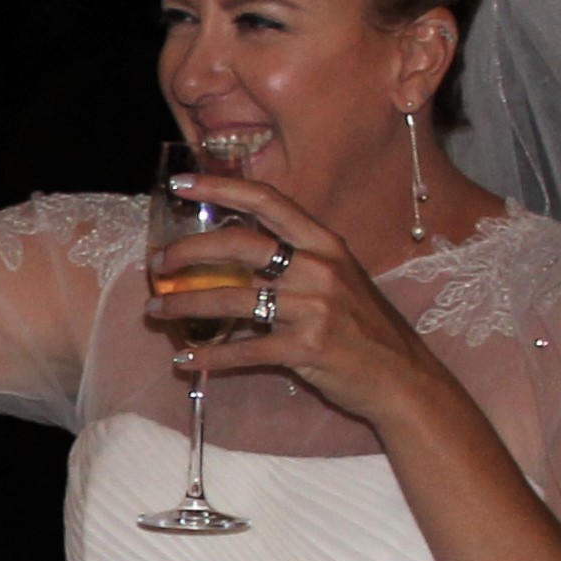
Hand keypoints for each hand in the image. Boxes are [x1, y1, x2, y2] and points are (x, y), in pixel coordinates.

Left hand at [148, 170, 447, 431]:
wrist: (403, 377)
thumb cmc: (364, 327)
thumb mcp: (337, 279)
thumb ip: (294, 262)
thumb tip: (233, 254)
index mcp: (324, 243)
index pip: (267, 201)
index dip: (220, 188)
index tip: (180, 184)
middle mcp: (319, 268)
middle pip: (240, 246)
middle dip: (189, 252)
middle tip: (159, 265)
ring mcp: (314, 308)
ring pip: (233, 299)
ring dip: (186, 306)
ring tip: (157, 312)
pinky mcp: (307, 348)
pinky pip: (246, 351)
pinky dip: (210, 358)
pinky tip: (185, 363)